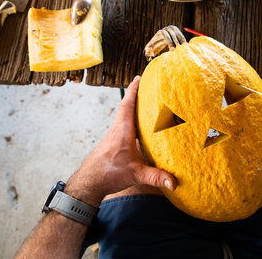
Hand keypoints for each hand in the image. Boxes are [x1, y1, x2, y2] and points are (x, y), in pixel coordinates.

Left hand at [65, 76, 175, 206]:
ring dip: (133, 108)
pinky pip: (123, 126)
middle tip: (148, 86)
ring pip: (124, 117)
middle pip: (127, 107)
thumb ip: (155, 177)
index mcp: (122, 131)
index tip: (138, 78)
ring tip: (147, 103)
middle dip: (136, 95)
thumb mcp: (135, 175)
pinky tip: (139, 127)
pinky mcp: (112, 143)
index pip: (127, 105)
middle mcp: (117, 130)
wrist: (88, 183)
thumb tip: (173, 182)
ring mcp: (113, 136)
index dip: (133, 90)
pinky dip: (131, 121)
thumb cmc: (108, 175)